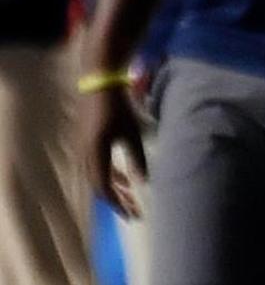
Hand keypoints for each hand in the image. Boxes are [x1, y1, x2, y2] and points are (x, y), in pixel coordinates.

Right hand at [79, 88, 146, 217]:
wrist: (99, 86)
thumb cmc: (118, 107)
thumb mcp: (131, 132)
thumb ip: (137, 157)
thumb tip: (144, 181)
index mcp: (94, 155)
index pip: (104, 188)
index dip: (118, 203)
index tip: (132, 214)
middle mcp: (84, 156)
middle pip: (99, 187)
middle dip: (117, 201)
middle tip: (135, 212)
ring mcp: (84, 151)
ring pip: (98, 178)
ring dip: (115, 190)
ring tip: (132, 200)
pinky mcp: (87, 145)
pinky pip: (98, 168)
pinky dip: (111, 176)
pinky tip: (125, 180)